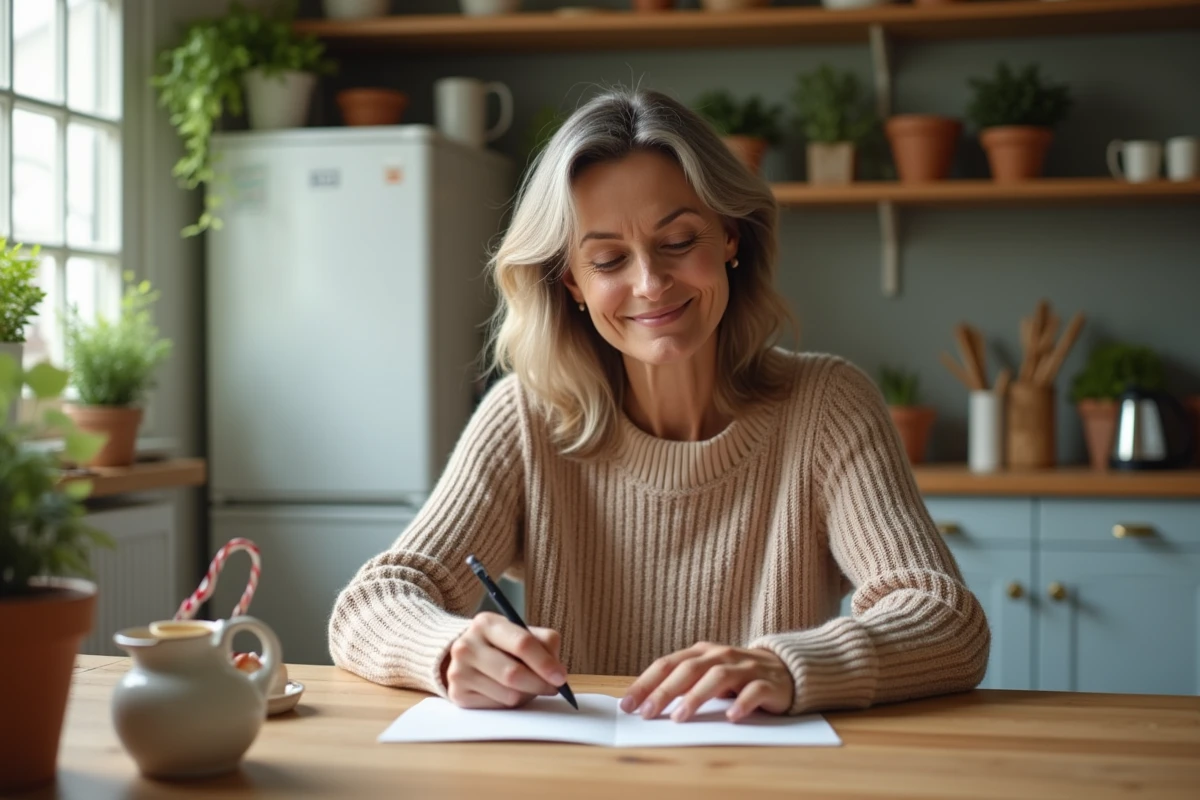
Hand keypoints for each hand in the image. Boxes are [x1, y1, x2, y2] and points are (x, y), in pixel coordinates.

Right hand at [442, 612, 567, 709]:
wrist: (468, 654)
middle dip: (539, 684)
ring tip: (528, 686)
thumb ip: (545, 644)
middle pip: (513, 674)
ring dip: (526, 695)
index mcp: (486, 623)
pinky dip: (510, 703)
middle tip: (553, 688)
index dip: (545, 663)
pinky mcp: (457, 694)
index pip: (522, 643)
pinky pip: (496, 707)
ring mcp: (458, 671)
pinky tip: (508, 692)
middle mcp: (466, 645)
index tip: (561, 677)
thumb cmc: (503, 644)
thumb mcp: (523, 632)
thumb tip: (558, 672)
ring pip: (507, 694)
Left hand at [620, 642, 792, 722]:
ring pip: (718, 677)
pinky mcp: (769, 683)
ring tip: (680, 717)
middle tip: (647, 713)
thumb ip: (682, 683)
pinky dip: (742, 703)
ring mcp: (746, 667)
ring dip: (697, 696)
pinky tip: (730, 716)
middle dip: (665, 691)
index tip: (628, 704)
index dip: (646, 683)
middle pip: (689, 669)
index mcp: (702, 652)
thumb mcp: (707, 674)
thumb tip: (645, 702)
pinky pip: (754, 691)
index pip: (668, 664)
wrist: (786, 669)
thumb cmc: (737, 675)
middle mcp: (721, 655)